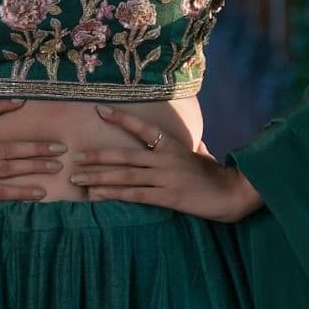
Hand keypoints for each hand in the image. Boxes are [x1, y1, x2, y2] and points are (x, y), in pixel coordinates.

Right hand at [0, 98, 65, 222]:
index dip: (0, 107)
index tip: (22, 101)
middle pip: (7, 147)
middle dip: (36, 147)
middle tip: (60, 147)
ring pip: (7, 168)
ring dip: (34, 167)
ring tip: (56, 166)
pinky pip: (0, 192)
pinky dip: (21, 192)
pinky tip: (40, 192)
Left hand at [68, 103, 261, 222]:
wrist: (232, 193)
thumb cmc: (217, 175)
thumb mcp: (202, 156)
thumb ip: (195, 148)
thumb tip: (197, 145)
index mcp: (172, 146)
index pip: (143, 128)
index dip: (121, 118)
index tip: (100, 111)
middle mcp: (165, 159)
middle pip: (125, 156)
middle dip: (98, 157)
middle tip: (75, 157)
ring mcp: (165, 178)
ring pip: (125, 176)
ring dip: (98, 177)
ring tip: (77, 178)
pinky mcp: (167, 197)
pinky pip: (135, 195)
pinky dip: (114, 194)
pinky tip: (97, 195)